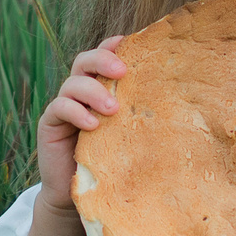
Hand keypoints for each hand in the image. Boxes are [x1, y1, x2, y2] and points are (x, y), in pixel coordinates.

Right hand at [34, 37, 126, 209]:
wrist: (77, 194)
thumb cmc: (113, 161)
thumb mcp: (130, 134)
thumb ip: (142, 115)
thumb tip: (185, 104)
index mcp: (101, 87)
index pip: (104, 57)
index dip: (113, 46)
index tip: (128, 40)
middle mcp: (81, 91)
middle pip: (85, 61)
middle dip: (103, 60)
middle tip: (122, 71)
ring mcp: (64, 105)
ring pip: (73, 83)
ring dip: (94, 91)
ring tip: (112, 108)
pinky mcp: (50, 123)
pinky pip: (60, 108)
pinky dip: (76, 112)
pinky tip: (92, 125)